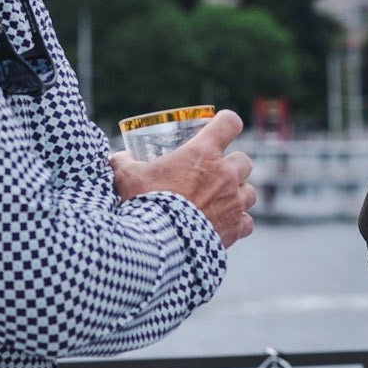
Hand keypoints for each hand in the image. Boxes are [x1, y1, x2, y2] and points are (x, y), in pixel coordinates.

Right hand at [109, 108, 255, 247]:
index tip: (221, 129)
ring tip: (221, 202)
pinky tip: (226, 225)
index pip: (230, 123)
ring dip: (239, 194)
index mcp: (203, 153)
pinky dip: (239, 223)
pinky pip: (247, 222)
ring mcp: (234, 202)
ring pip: (250, 192)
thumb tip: (118, 158)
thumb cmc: (143, 204)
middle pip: (244, 160)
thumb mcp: (126, 177)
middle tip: (215, 174)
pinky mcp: (235, 228)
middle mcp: (225, 174)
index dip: (227, 123)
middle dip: (232, 166)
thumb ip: (123, 162)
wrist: (158, 244)